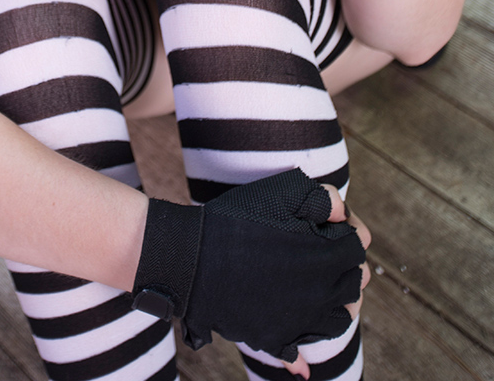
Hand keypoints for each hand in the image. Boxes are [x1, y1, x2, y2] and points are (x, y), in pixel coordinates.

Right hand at [131, 169, 366, 361]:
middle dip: (344, 266)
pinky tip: (302, 360)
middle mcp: (320, 294)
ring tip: (317, 287)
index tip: (331, 226)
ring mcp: (299, 321)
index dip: (346, 233)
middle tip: (325, 252)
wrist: (193, 256)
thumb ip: (324, 199)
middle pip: (352, 284)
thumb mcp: (284, 191)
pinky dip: (303, 356)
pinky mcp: (274, 338)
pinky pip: (299, 355)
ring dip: (335, 303)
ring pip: (338, 320)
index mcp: (326, 258)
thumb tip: (346, 217)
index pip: (357, 250)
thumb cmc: (238, 219)